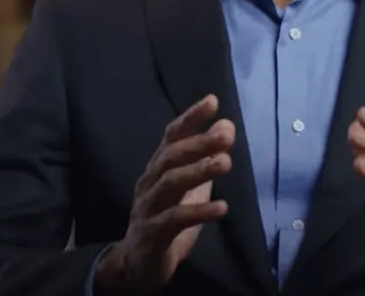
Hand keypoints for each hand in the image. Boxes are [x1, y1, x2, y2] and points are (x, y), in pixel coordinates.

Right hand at [95, 94, 234, 291]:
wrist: (137, 262)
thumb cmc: (167, 218)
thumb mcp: (187, 187)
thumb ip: (204, 160)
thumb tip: (226, 128)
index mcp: (158, 168)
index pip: (172, 136)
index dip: (191, 117)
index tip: (212, 101)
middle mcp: (150, 182)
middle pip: (172, 156)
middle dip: (199, 143)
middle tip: (227, 133)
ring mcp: (149, 207)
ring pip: (170, 184)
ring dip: (199, 171)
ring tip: (226, 163)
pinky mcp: (153, 234)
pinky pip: (174, 220)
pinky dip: (199, 212)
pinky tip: (221, 208)